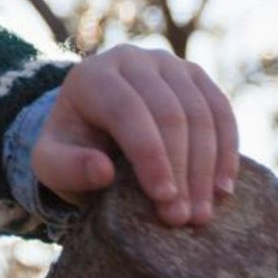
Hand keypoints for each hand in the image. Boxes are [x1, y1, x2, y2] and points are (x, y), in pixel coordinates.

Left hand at [31, 45, 238, 226]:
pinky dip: (226, 151)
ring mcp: (168, 64)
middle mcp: (132, 60)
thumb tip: (102, 172)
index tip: (163, 198)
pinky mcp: (195, 77)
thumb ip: (67, 168)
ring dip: (207, 168)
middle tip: (183, 217)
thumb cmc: (71, 149)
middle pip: (169, 113)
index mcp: (92, 76)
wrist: (91, 129)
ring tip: (200, 214)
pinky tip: (222, 190)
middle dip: (181, 169)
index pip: (127, 110)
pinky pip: (221, 111)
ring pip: (201, 113)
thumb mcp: (51, 163)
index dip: (150, 155)